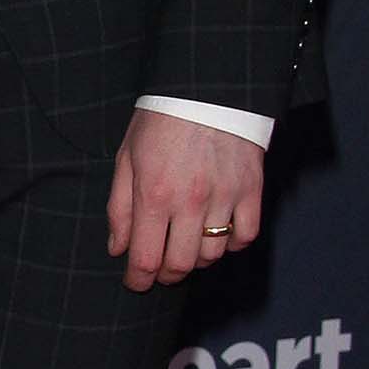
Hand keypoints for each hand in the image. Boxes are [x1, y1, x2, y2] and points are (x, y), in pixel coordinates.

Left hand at [105, 111, 262, 291]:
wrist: (207, 86)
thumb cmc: (161, 119)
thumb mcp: (127, 157)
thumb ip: (120, 207)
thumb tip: (118, 248)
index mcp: (154, 195)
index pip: (146, 259)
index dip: (138, 280)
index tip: (135, 282)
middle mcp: (190, 202)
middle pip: (180, 265)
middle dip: (166, 274)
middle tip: (159, 269)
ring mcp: (224, 198)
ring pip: (212, 255)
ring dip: (196, 260)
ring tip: (185, 247)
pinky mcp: (251, 190)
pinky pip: (244, 237)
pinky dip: (231, 244)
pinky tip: (217, 235)